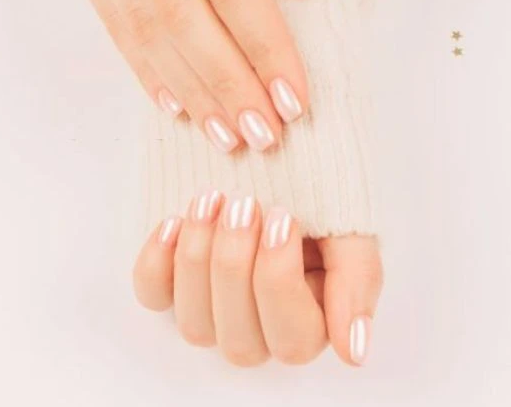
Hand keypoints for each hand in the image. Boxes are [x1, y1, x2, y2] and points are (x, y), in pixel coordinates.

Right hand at [69, 0, 328, 152]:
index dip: (261, 40)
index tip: (294, 95)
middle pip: (178, 10)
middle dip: (225, 79)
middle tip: (263, 133)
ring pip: (142, 28)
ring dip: (191, 89)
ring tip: (231, 135)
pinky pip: (114, 27)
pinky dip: (149, 72)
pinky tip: (183, 107)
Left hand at [132, 191, 381, 366]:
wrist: (271, 156)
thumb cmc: (315, 198)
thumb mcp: (350, 228)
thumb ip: (358, 282)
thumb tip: (353, 353)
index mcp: (309, 328)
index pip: (292, 341)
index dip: (280, 281)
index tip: (284, 217)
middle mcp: (257, 333)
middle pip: (241, 341)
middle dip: (237, 267)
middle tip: (245, 204)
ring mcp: (210, 314)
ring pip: (195, 324)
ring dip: (199, 258)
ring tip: (211, 201)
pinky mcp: (170, 287)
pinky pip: (152, 294)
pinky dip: (158, 260)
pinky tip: (175, 221)